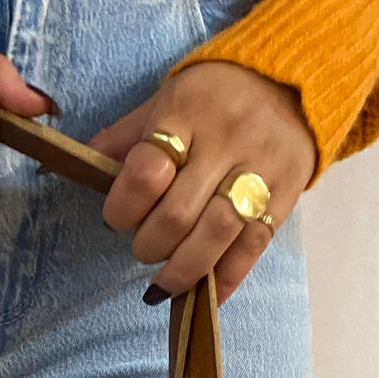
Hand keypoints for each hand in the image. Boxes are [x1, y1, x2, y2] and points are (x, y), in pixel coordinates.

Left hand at [91, 63, 317, 301]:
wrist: (294, 82)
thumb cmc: (217, 95)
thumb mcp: (168, 99)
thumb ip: (126, 136)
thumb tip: (84, 168)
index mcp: (187, 112)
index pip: (146, 172)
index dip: (122, 207)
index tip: (117, 217)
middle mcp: (226, 140)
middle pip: (178, 214)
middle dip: (150, 244)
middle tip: (145, 246)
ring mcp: (259, 169)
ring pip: (216, 234)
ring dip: (182, 270)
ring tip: (164, 282)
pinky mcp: (285, 195)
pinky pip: (252, 248)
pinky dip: (226, 279)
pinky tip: (206, 295)